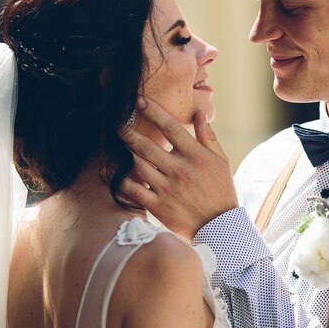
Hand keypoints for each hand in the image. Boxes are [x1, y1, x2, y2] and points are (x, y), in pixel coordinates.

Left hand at [120, 99, 237, 239]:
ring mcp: (167, 188)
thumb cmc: (220, 189)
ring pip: (136, 165)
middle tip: (115, 120)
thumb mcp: (221, 160)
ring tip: (111, 141)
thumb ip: (208, 136)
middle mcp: (179, 170)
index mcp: (195, 156)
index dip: (154, 111)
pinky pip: (132, 190)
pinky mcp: (157, 206)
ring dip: (122, 151)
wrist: (220, 226)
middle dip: (128, 130)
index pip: (171, 127)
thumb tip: (199, 113)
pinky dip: (118, 179)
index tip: (139, 101)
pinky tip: (107, 169)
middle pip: (147, 145)